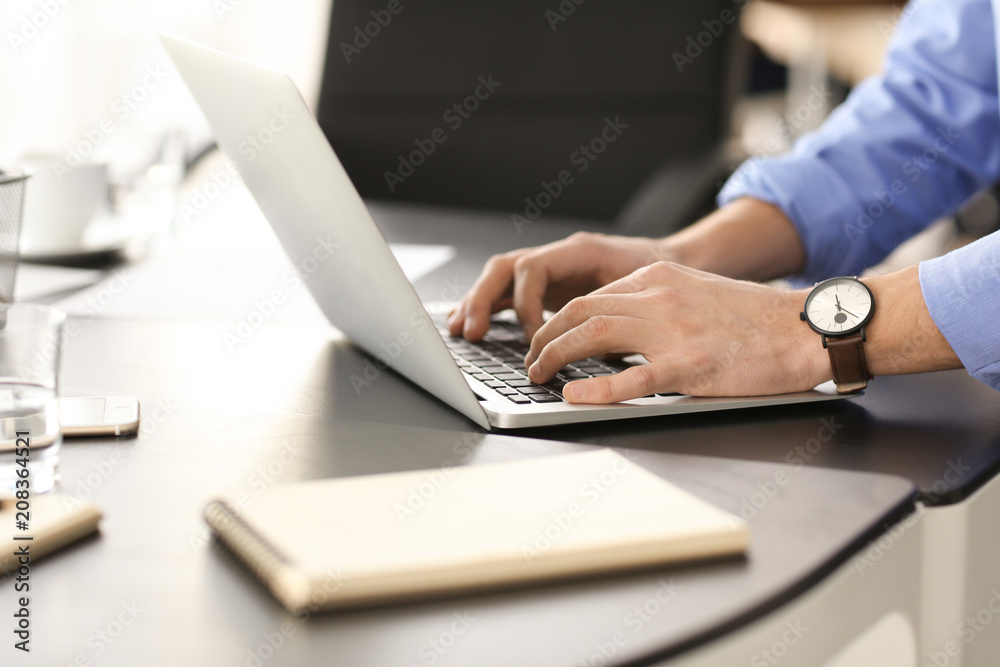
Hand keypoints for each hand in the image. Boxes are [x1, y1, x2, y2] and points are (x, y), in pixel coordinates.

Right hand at [448, 232, 669, 340]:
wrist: (675, 261)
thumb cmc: (665, 274)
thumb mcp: (646, 291)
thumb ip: (616, 312)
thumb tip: (591, 345)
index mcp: (580, 251)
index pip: (533, 269)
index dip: (527, 304)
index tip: (537, 339)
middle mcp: (559, 256)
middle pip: (505, 268)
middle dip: (483, 299)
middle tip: (472, 331)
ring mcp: (551, 270)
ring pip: (501, 278)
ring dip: (478, 303)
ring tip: (461, 330)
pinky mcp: (549, 286)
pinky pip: (510, 292)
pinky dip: (489, 308)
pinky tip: (471, 325)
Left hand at [523, 262, 828, 401]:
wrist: (806, 328)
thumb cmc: (756, 318)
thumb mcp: (697, 292)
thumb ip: (656, 303)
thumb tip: (614, 326)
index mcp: (660, 277)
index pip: (592, 295)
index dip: (559, 318)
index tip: (546, 337)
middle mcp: (659, 298)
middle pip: (581, 310)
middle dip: (545, 336)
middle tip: (532, 359)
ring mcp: (673, 331)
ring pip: (593, 335)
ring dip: (556, 356)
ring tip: (538, 375)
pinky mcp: (690, 366)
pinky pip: (631, 377)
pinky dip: (595, 388)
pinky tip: (573, 396)